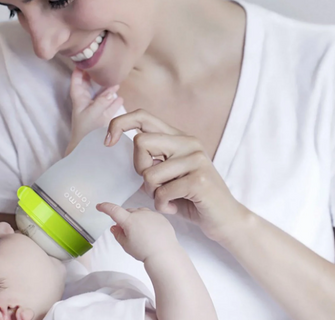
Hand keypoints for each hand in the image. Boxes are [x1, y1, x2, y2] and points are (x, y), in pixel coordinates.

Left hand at [66, 68, 123, 154]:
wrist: (86, 150)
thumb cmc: (86, 131)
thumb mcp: (94, 113)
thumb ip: (103, 100)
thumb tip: (113, 90)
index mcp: (79, 100)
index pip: (76, 81)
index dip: (78, 71)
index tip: (83, 60)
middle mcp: (86, 103)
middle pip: (89, 86)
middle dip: (94, 76)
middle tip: (101, 66)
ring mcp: (94, 110)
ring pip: (100, 95)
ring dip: (107, 88)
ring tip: (114, 80)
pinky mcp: (102, 118)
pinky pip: (109, 106)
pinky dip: (114, 101)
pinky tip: (120, 98)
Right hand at [96, 202, 180, 261]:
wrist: (164, 254)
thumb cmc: (144, 251)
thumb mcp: (126, 245)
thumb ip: (118, 234)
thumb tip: (115, 227)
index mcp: (129, 220)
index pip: (114, 210)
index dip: (105, 207)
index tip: (99, 206)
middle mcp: (140, 214)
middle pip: (128, 212)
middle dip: (125, 219)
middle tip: (127, 232)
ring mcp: (151, 214)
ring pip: (139, 213)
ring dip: (137, 219)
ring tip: (141, 234)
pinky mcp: (161, 217)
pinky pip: (150, 216)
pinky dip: (148, 222)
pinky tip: (151, 233)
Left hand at [105, 109, 250, 242]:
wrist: (226, 219)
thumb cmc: (191, 197)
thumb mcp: (170, 172)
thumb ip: (152, 157)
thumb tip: (117, 145)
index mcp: (179, 137)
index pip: (143, 116)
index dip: (119, 124)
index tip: (108, 142)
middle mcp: (189, 143)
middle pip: (141, 142)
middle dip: (139, 168)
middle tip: (154, 184)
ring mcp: (196, 159)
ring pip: (149, 174)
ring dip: (152, 193)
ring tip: (168, 198)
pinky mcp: (199, 180)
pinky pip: (162, 193)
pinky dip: (163, 206)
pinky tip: (175, 206)